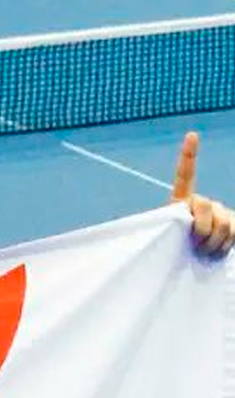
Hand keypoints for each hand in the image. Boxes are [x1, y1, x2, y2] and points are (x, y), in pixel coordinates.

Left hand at [170, 132, 233, 257]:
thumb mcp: (167, 235)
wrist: (193, 262)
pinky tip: (220, 249)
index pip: (185, 175)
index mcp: (183, 200)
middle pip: (206, 205)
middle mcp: (204, 202)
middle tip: (194, 245)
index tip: (192, 135)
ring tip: (205, 251)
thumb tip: (188, 212)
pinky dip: (229, 242)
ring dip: (214, 242)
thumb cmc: (173, 248)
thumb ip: (176, 222)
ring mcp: (222, 212)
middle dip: (200, 229)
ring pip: (224, 223)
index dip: (189, 155)